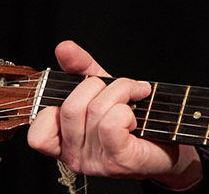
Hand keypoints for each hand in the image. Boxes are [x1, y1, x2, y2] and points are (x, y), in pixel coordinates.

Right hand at [26, 41, 201, 189]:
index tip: (83, 93)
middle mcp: (74, 158)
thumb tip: (64, 47)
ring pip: (96, 110)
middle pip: (71, 108)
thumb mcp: (104, 90)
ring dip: (122, 92)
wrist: (170, 147)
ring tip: (135, 97)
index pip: (38, 132)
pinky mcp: (118, 161)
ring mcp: (95, 162)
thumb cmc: (134, 120)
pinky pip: (112, 123)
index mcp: (64, 144)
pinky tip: (135, 117)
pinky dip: (127, 110)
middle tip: (122, 88)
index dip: (54, 106)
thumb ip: (81, 70)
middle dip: (99, 86)